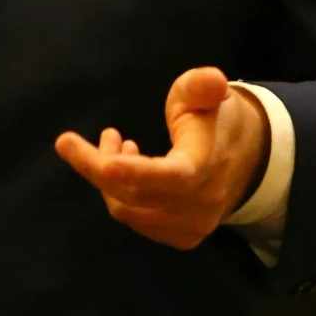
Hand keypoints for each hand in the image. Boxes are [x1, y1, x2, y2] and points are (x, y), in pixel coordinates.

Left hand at [54, 67, 269, 249]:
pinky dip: (121, 197)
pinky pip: (137, 221)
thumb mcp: (207, 95)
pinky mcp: (183, 237)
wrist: (248, 159)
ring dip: (107, 179)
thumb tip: (212, 79)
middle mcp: (200, 203)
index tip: (106, 162)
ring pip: (129, 211)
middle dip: (96, 167)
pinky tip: (125, 169)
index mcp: (205, 164)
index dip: (138, 172)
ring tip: (112, 144)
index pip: (172, 176)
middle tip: (68, 141)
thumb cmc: (215, 119)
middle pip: (135, 196)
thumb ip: (201, 87)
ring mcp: (192, 225)